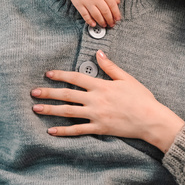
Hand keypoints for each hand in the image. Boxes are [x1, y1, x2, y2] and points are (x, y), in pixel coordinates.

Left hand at [31, 51, 184, 151]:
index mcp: (101, 86)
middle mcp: (95, 100)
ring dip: (50, 110)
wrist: (150, 119)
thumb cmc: (141, 98)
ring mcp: (96, 115)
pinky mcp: (99, 128)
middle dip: (48, 93)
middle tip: (33, 92)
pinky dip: (64, 131)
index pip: (76, 77)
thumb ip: (110, 67)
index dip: (60, 75)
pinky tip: (51, 131)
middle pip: (67, 95)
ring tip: (36, 109)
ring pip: (68, 112)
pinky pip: (78, 130)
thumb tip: (99, 54)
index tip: (48, 74)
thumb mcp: (127, 78)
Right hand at [53, 0, 120, 27]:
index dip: (116, 13)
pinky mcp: (78, 4)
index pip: (112, 5)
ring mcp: (86, 1)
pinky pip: (85, 15)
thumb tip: (118, 2)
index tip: (118, 19)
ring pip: (96, 15)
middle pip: (105, 12)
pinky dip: (90, 21)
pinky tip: (93, 24)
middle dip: (110, 20)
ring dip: (101, 22)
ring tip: (104, 25)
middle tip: (112, 24)